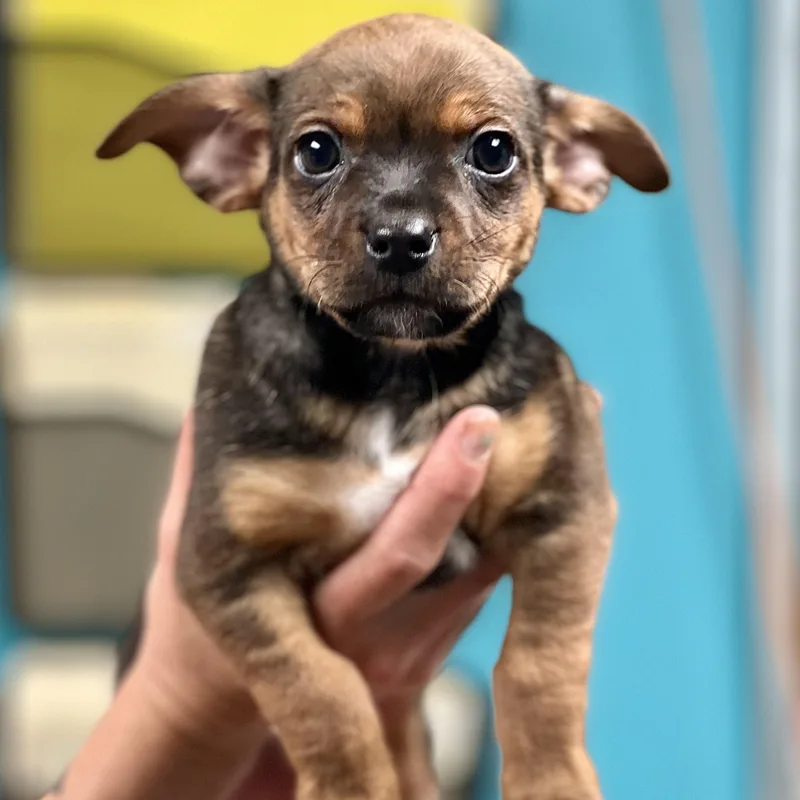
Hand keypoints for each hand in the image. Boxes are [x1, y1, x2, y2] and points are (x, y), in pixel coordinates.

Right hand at [128, 405, 502, 797]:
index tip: (475, 424)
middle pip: (460, 565)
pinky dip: (492, 535)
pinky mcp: (434, 656)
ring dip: (501, 511)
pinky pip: (481, 587)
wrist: (227, 711)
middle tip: (507, 418)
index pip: (395, 557)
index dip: (443, 492)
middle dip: (490, 491)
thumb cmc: (196, 627)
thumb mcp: (185, 556)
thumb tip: (201, 408)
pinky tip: (492, 484)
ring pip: (483, 574)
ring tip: (509, 431)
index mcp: (315, 618)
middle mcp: (375, 645)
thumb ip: (195, 482)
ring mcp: (413, 658)